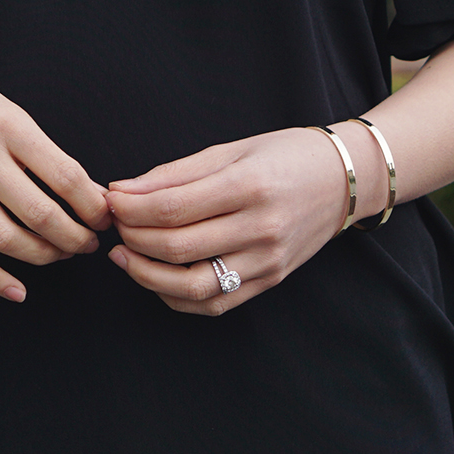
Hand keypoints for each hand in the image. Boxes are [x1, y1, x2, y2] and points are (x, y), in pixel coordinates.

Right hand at [0, 60, 110, 302]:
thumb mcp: (12, 113)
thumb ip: (47, 153)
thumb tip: (91, 195)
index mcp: (9, 126)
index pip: (66, 177)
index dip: (94, 206)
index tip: (104, 217)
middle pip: (39, 214)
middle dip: (75, 238)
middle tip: (88, 242)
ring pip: (5, 239)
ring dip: (43, 256)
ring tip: (61, 254)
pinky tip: (18, 290)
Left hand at [105, 127, 356, 314]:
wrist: (342, 181)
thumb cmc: (283, 156)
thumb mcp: (230, 150)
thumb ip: (174, 174)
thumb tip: (121, 191)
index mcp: (249, 186)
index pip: (172, 208)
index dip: (130, 209)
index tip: (111, 201)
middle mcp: (261, 228)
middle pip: (177, 247)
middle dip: (132, 238)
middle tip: (116, 225)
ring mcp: (267, 261)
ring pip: (192, 286)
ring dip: (146, 275)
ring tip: (125, 256)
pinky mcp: (269, 281)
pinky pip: (214, 303)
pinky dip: (176, 297)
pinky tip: (157, 277)